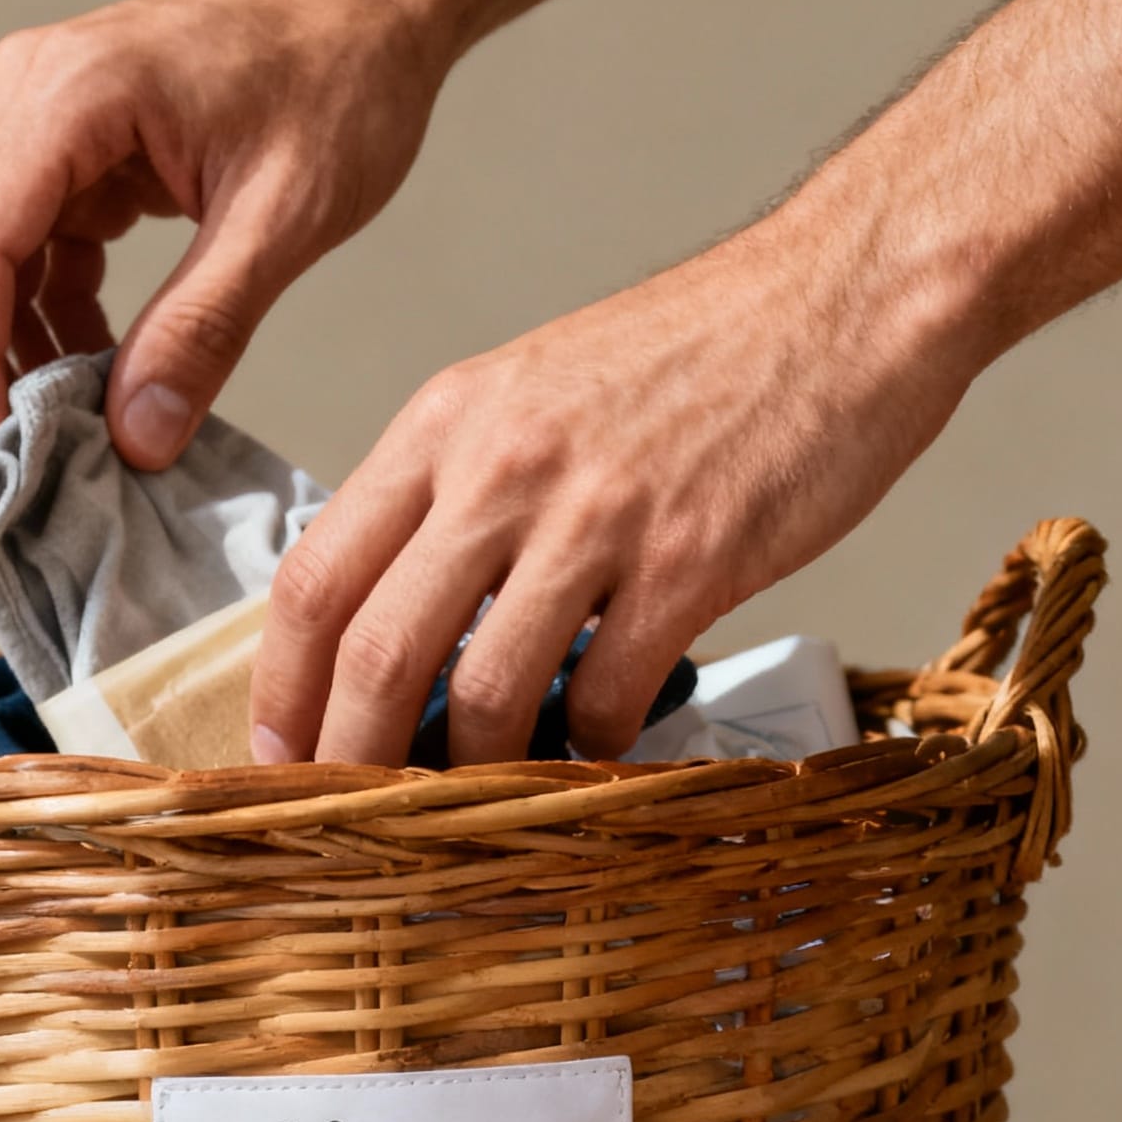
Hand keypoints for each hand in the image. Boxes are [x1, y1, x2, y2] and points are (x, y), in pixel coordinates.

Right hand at [0, 0, 449, 504]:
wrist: (365, 8)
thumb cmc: (339, 79)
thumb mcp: (284, 218)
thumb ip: (204, 329)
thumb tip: (135, 440)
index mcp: (69, 97)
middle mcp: (26, 100)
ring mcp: (38, 128)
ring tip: (21, 466)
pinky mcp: (68, 163)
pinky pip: (18, 262)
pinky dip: (33, 338)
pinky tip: (74, 400)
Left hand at [250, 201, 980, 767]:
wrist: (843, 295)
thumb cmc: (695, 358)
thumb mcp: (534, 395)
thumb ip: (460, 496)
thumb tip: (402, 627)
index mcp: (446, 424)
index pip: (314, 577)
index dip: (281, 691)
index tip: (278, 760)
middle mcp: (501, 466)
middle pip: (376, 649)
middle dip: (350, 760)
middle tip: (354, 825)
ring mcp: (595, 515)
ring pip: (482, 694)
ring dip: (473, 777)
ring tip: (485, 805)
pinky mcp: (688, 561)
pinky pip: (605, 697)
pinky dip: (589, 751)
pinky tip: (597, 757)